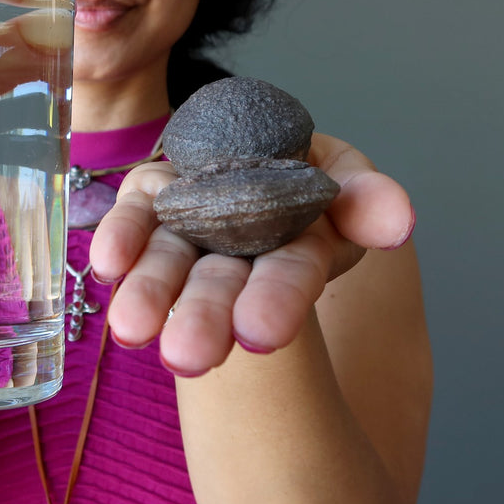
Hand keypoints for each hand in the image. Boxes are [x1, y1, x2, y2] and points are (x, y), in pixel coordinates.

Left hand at [87, 133, 415, 375]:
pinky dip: (120, 238)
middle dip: (204, 319)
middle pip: (218, 287)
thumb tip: (397, 219)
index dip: (277, 302)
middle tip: (185, 356)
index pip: (287, 280)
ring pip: (168, 262)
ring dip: (151, 291)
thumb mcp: (349, 180)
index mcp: (291, 251)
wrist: (253, 147)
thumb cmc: (309, 174)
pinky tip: (106, 262)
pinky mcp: (150, 196)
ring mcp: (187, 225)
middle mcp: (234, 250)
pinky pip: (134, 218)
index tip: (260, 333)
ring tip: (131, 327)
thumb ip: (367, 200)